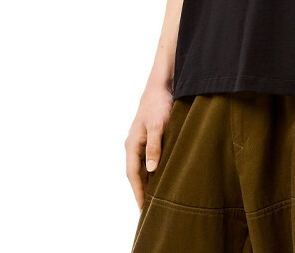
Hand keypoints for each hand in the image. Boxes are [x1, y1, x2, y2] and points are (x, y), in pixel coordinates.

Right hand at [125, 84, 173, 210]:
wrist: (161, 85)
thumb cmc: (159, 104)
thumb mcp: (158, 125)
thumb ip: (154, 147)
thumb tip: (151, 169)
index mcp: (132, 145)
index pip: (133, 175)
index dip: (138, 192)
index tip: (144, 209)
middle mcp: (133, 145)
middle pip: (136, 174)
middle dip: (142, 191)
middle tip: (151, 210)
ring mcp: (140, 141)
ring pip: (142, 167)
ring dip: (148, 181)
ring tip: (157, 198)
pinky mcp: (149, 137)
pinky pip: (148, 159)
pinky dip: (153, 170)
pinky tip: (162, 177)